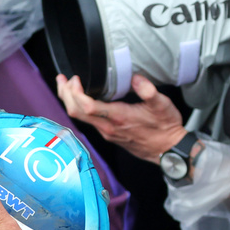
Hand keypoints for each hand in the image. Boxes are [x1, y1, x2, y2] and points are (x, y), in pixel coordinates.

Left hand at [56, 74, 185, 162]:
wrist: (168, 150)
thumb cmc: (165, 128)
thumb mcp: (162, 105)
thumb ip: (148, 91)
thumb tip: (136, 78)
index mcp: (118, 118)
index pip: (87, 106)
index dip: (76, 92)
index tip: (75, 79)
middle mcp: (108, 127)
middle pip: (76, 112)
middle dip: (65, 94)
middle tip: (62, 79)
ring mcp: (107, 132)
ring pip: (80, 118)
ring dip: (70, 101)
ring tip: (66, 86)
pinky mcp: (109, 134)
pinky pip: (88, 121)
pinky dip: (80, 108)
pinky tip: (82, 99)